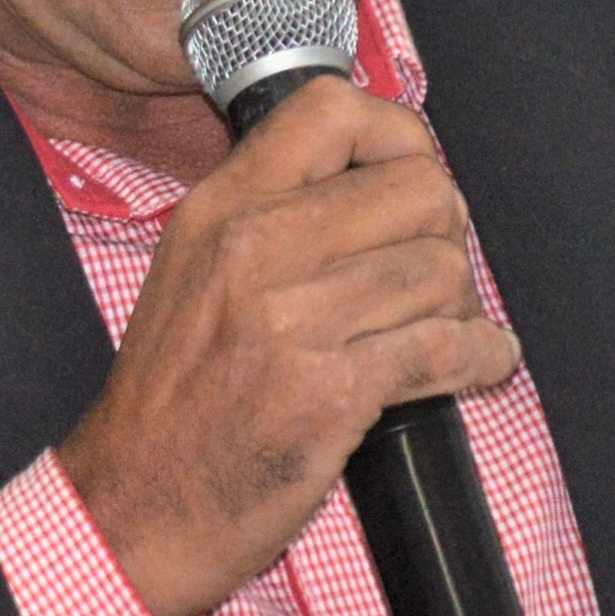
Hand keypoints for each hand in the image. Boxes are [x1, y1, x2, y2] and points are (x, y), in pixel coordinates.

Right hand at [56, 80, 519, 615]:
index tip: (408, 178)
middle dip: (444, 233)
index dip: (398, 136)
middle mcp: (251, 249)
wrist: (133, 505)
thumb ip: (266, 215)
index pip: (332, 110)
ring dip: (459, 305)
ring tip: (436, 330)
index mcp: (217, 209)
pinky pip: (448, 347)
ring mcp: (291, 320)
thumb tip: (374, 178)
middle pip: (418, 189)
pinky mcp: (331, 392)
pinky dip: (481, 358)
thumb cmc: (171, 402)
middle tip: (426, 272)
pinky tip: (475, 365)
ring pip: (441, 269)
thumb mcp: (190, 274)